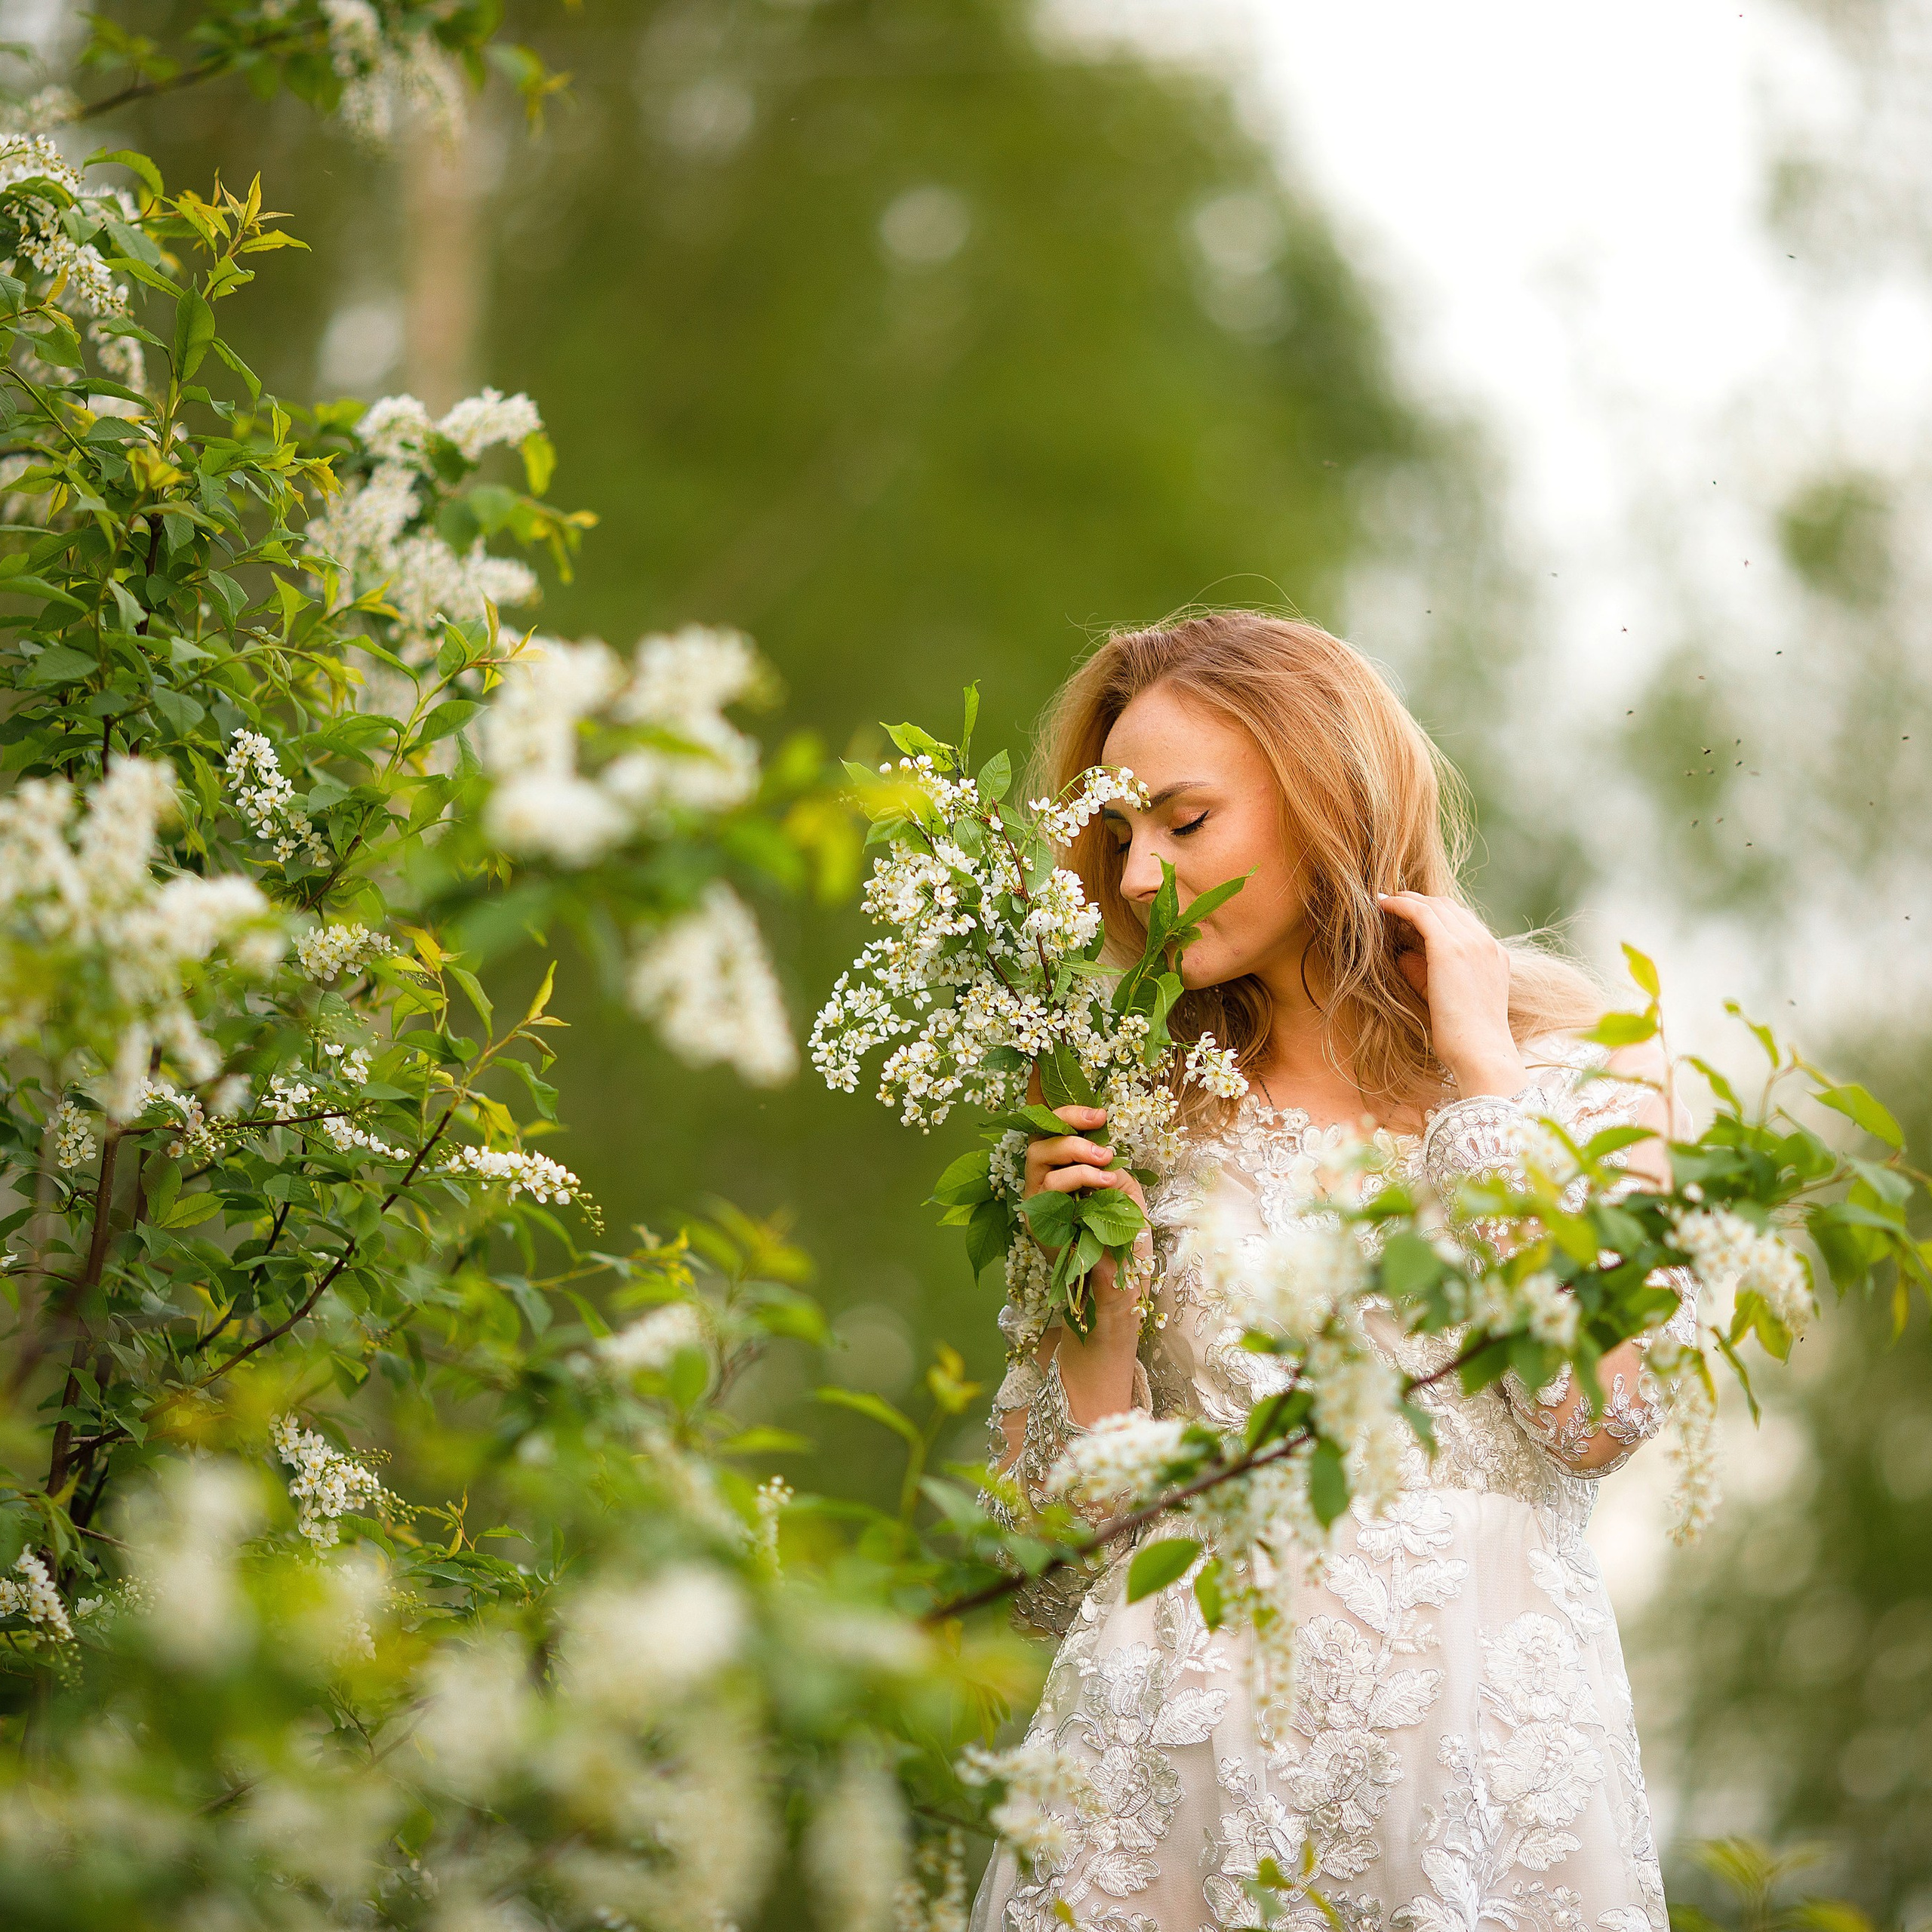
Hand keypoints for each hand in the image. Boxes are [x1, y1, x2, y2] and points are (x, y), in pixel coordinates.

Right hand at [1022, 1104, 1148, 1335]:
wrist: (1118, 1293)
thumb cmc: (1123, 1247)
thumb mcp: (1127, 1199)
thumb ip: (1114, 1172)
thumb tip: (1106, 1149)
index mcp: (1064, 1176)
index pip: (1052, 1135)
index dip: (1068, 1116)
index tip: (1099, 1114)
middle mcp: (1044, 1187)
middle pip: (1039, 1141)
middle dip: (1070, 1131)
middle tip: (1102, 1139)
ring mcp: (1038, 1205)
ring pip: (1040, 1160)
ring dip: (1076, 1156)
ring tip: (1107, 1166)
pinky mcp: (1037, 1222)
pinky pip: (1046, 1187)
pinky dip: (1077, 1180)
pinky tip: (1104, 1185)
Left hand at [1377, 893, 1528, 1098]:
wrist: (1480, 1051)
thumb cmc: (1462, 1036)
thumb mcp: (1449, 996)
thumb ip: (1429, 971)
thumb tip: (1402, 954)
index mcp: (1494, 955)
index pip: (1462, 920)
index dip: (1434, 912)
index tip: (1409, 913)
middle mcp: (1486, 943)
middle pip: (1449, 907)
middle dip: (1420, 901)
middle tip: (1392, 902)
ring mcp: (1471, 943)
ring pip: (1435, 906)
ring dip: (1408, 899)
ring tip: (1384, 901)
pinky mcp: (1450, 948)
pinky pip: (1421, 913)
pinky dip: (1400, 905)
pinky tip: (1382, 905)